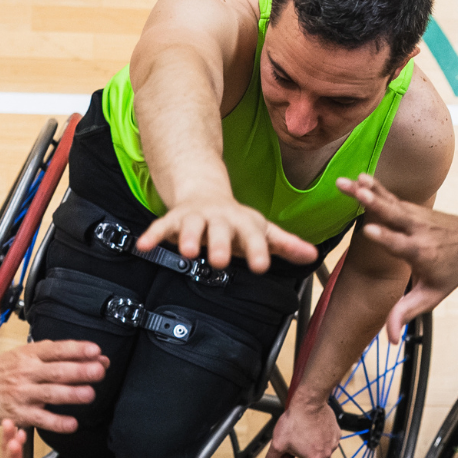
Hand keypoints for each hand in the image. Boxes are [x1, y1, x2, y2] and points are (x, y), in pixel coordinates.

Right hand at [0, 340, 105, 434]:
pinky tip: (72, 424)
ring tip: (89, 395)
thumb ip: (59, 356)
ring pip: (50, 394)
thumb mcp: (26, 354)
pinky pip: (41, 420)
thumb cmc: (3, 370)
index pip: (56, 350)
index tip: (95, 350)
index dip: (77, 349)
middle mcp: (27, 373)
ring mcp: (23, 394)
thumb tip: (95, 356)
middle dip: (79, 371)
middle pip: (56, 371)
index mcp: (30, 355)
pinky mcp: (19, 414)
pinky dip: (57, 423)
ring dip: (71, 395)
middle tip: (98, 371)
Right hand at [138, 190, 316, 273]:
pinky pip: (161, 227)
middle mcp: (219, 219)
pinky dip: (152, 235)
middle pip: (220, 231)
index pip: (253, 238)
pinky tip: (143, 246)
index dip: (258, 251)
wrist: (205, 192)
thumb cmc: (236, 220)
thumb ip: (284, 244)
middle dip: (220, 244)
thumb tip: (314, 256)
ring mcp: (196, 218)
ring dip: (189, 238)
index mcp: (242, 223)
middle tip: (221, 260)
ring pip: (192, 227)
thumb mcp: (261, 230)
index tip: (261, 266)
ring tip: (189, 252)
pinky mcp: (174, 220)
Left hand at [264, 395, 339, 457]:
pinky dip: (324, 441)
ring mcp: (332, 442)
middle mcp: (326, 454)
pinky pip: (331, 441)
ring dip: (319, 454)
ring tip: (307, 444)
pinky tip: (314, 433)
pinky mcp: (336, 432)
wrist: (309, 403)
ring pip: (327, 454)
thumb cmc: (296, 422)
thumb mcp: (278, 443)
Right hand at [338, 174, 457, 342]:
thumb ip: (407, 314)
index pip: (400, 244)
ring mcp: (416, 215)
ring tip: (344, 182)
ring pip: (389, 201)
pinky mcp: (413, 207)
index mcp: (421, 252)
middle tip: (355, 191)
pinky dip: (376, 187)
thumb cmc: (452, 273)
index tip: (369, 230)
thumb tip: (390, 340)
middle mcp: (418, 229)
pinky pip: (391, 196)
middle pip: (392, 214)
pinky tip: (359, 177)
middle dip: (373, 203)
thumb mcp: (432, 296)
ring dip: (366, 191)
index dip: (385, 238)